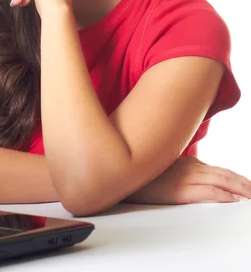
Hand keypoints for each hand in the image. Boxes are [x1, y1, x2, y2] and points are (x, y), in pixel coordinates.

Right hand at [126, 156, 250, 203]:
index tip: (249, 186)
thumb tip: (195, 180)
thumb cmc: (143, 178)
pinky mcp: (180, 190)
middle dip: (244, 183)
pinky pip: (208, 191)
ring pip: (221, 181)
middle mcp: (190, 168)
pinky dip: (224, 195)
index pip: (220, 171)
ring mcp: (185, 178)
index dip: (237, 178)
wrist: (123, 178)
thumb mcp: (166, 171)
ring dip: (240, 189)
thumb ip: (182, 172)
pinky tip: (234, 200)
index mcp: (188, 163)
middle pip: (225, 174)